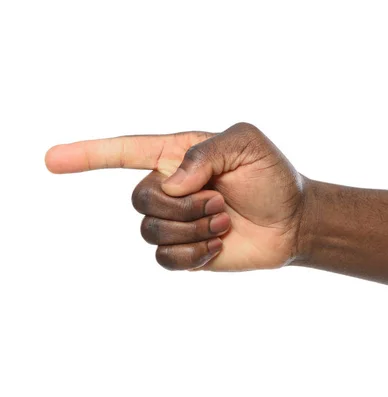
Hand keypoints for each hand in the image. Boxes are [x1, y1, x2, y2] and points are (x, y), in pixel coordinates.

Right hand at [45, 123, 308, 270]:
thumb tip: (170, 182)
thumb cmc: (272, 177)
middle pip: (140, 199)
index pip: (123, 152)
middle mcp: (171, 186)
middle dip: (182, 206)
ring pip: (151, 231)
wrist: (293, 221)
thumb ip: (204, 152)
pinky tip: (216, 246)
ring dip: (193, 229)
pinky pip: (164, 258)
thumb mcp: (247, 145)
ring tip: (224, 222)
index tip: (51, 159)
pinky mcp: (184, 250)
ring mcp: (176, 220)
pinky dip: (193, 254)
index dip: (87, 155)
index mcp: (178, 155)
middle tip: (220, 203)